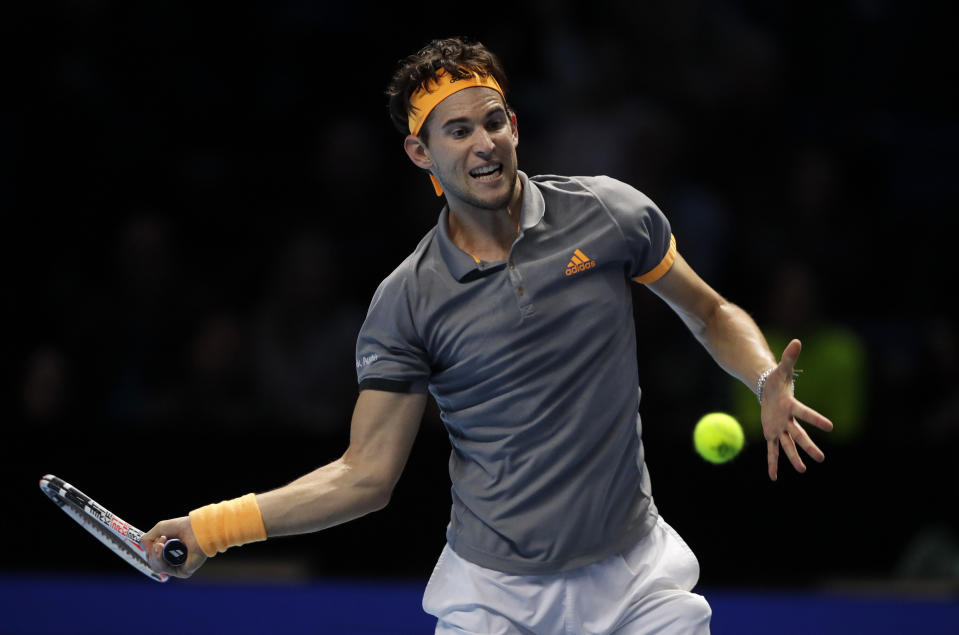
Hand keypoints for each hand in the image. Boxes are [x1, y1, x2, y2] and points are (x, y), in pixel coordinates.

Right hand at [142, 516, 207, 578]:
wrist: (195, 528)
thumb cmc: (181, 527)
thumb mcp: (160, 529)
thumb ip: (147, 539)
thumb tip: (145, 551)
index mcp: (170, 552)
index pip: (154, 558)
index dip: (151, 550)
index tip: (160, 538)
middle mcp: (174, 561)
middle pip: (154, 564)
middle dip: (152, 552)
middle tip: (161, 541)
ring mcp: (178, 567)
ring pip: (156, 567)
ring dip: (154, 555)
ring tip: (161, 544)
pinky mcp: (183, 572)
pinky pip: (165, 569)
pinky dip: (160, 558)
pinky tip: (163, 548)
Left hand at [761, 339, 833, 480]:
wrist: (770, 390)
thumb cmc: (778, 380)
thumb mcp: (781, 369)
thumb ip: (788, 357)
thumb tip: (797, 341)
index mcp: (792, 406)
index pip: (805, 413)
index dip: (816, 419)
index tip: (831, 427)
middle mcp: (789, 420)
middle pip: (799, 435)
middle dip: (808, 447)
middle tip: (821, 459)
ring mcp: (780, 429)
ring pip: (788, 445)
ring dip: (793, 458)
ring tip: (803, 471)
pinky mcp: (771, 434)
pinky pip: (772, 450)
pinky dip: (772, 463)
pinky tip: (773, 477)